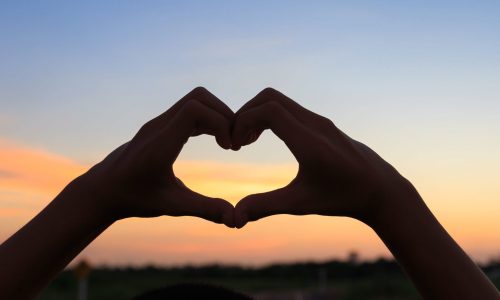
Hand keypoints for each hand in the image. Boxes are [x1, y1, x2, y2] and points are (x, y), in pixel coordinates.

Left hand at [72, 87, 234, 226]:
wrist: (102, 190)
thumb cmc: (134, 199)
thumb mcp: (172, 206)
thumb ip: (205, 209)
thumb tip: (235, 220)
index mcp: (160, 144)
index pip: (194, 109)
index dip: (220, 122)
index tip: (229, 148)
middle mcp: (158, 126)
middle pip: (198, 97)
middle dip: (224, 115)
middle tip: (233, 143)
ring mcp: (158, 123)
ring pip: (195, 99)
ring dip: (217, 116)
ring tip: (227, 143)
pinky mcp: (160, 125)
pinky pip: (189, 109)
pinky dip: (208, 119)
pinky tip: (216, 141)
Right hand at [231, 88, 409, 227]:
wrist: (381, 190)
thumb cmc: (343, 198)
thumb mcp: (301, 204)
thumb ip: (266, 206)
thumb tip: (235, 218)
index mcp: (309, 141)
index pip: (269, 110)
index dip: (244, 121)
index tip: (235, 144)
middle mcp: (315, 124)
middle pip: (270, 97)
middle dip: (246, 113)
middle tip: (236, 140)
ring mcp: (320, 121)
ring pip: (280, 101)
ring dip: (258, 115)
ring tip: (247, 141)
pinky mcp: (323, 124)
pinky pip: (290, 109)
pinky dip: (271, 117)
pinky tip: (266, 139)